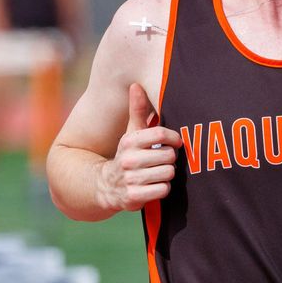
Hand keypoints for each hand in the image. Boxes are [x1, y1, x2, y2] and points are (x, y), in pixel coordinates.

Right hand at [98, 83, 181, 211]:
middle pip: (168, 155)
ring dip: (167, 174)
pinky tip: (155, 185)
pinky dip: (163, 188)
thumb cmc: (126, 155)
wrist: (105, 186)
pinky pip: (163, 190)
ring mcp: (130, 179)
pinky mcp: (134, 197)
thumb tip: (135, 85)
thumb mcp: (130, 133)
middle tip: (164, 160)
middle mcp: (128, 160)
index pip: (160, 134)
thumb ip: (136, 110)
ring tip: (159, 172)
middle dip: (170, 158)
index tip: (176, 142)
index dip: (173, 138)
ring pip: (168, 173)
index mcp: (129, 141)